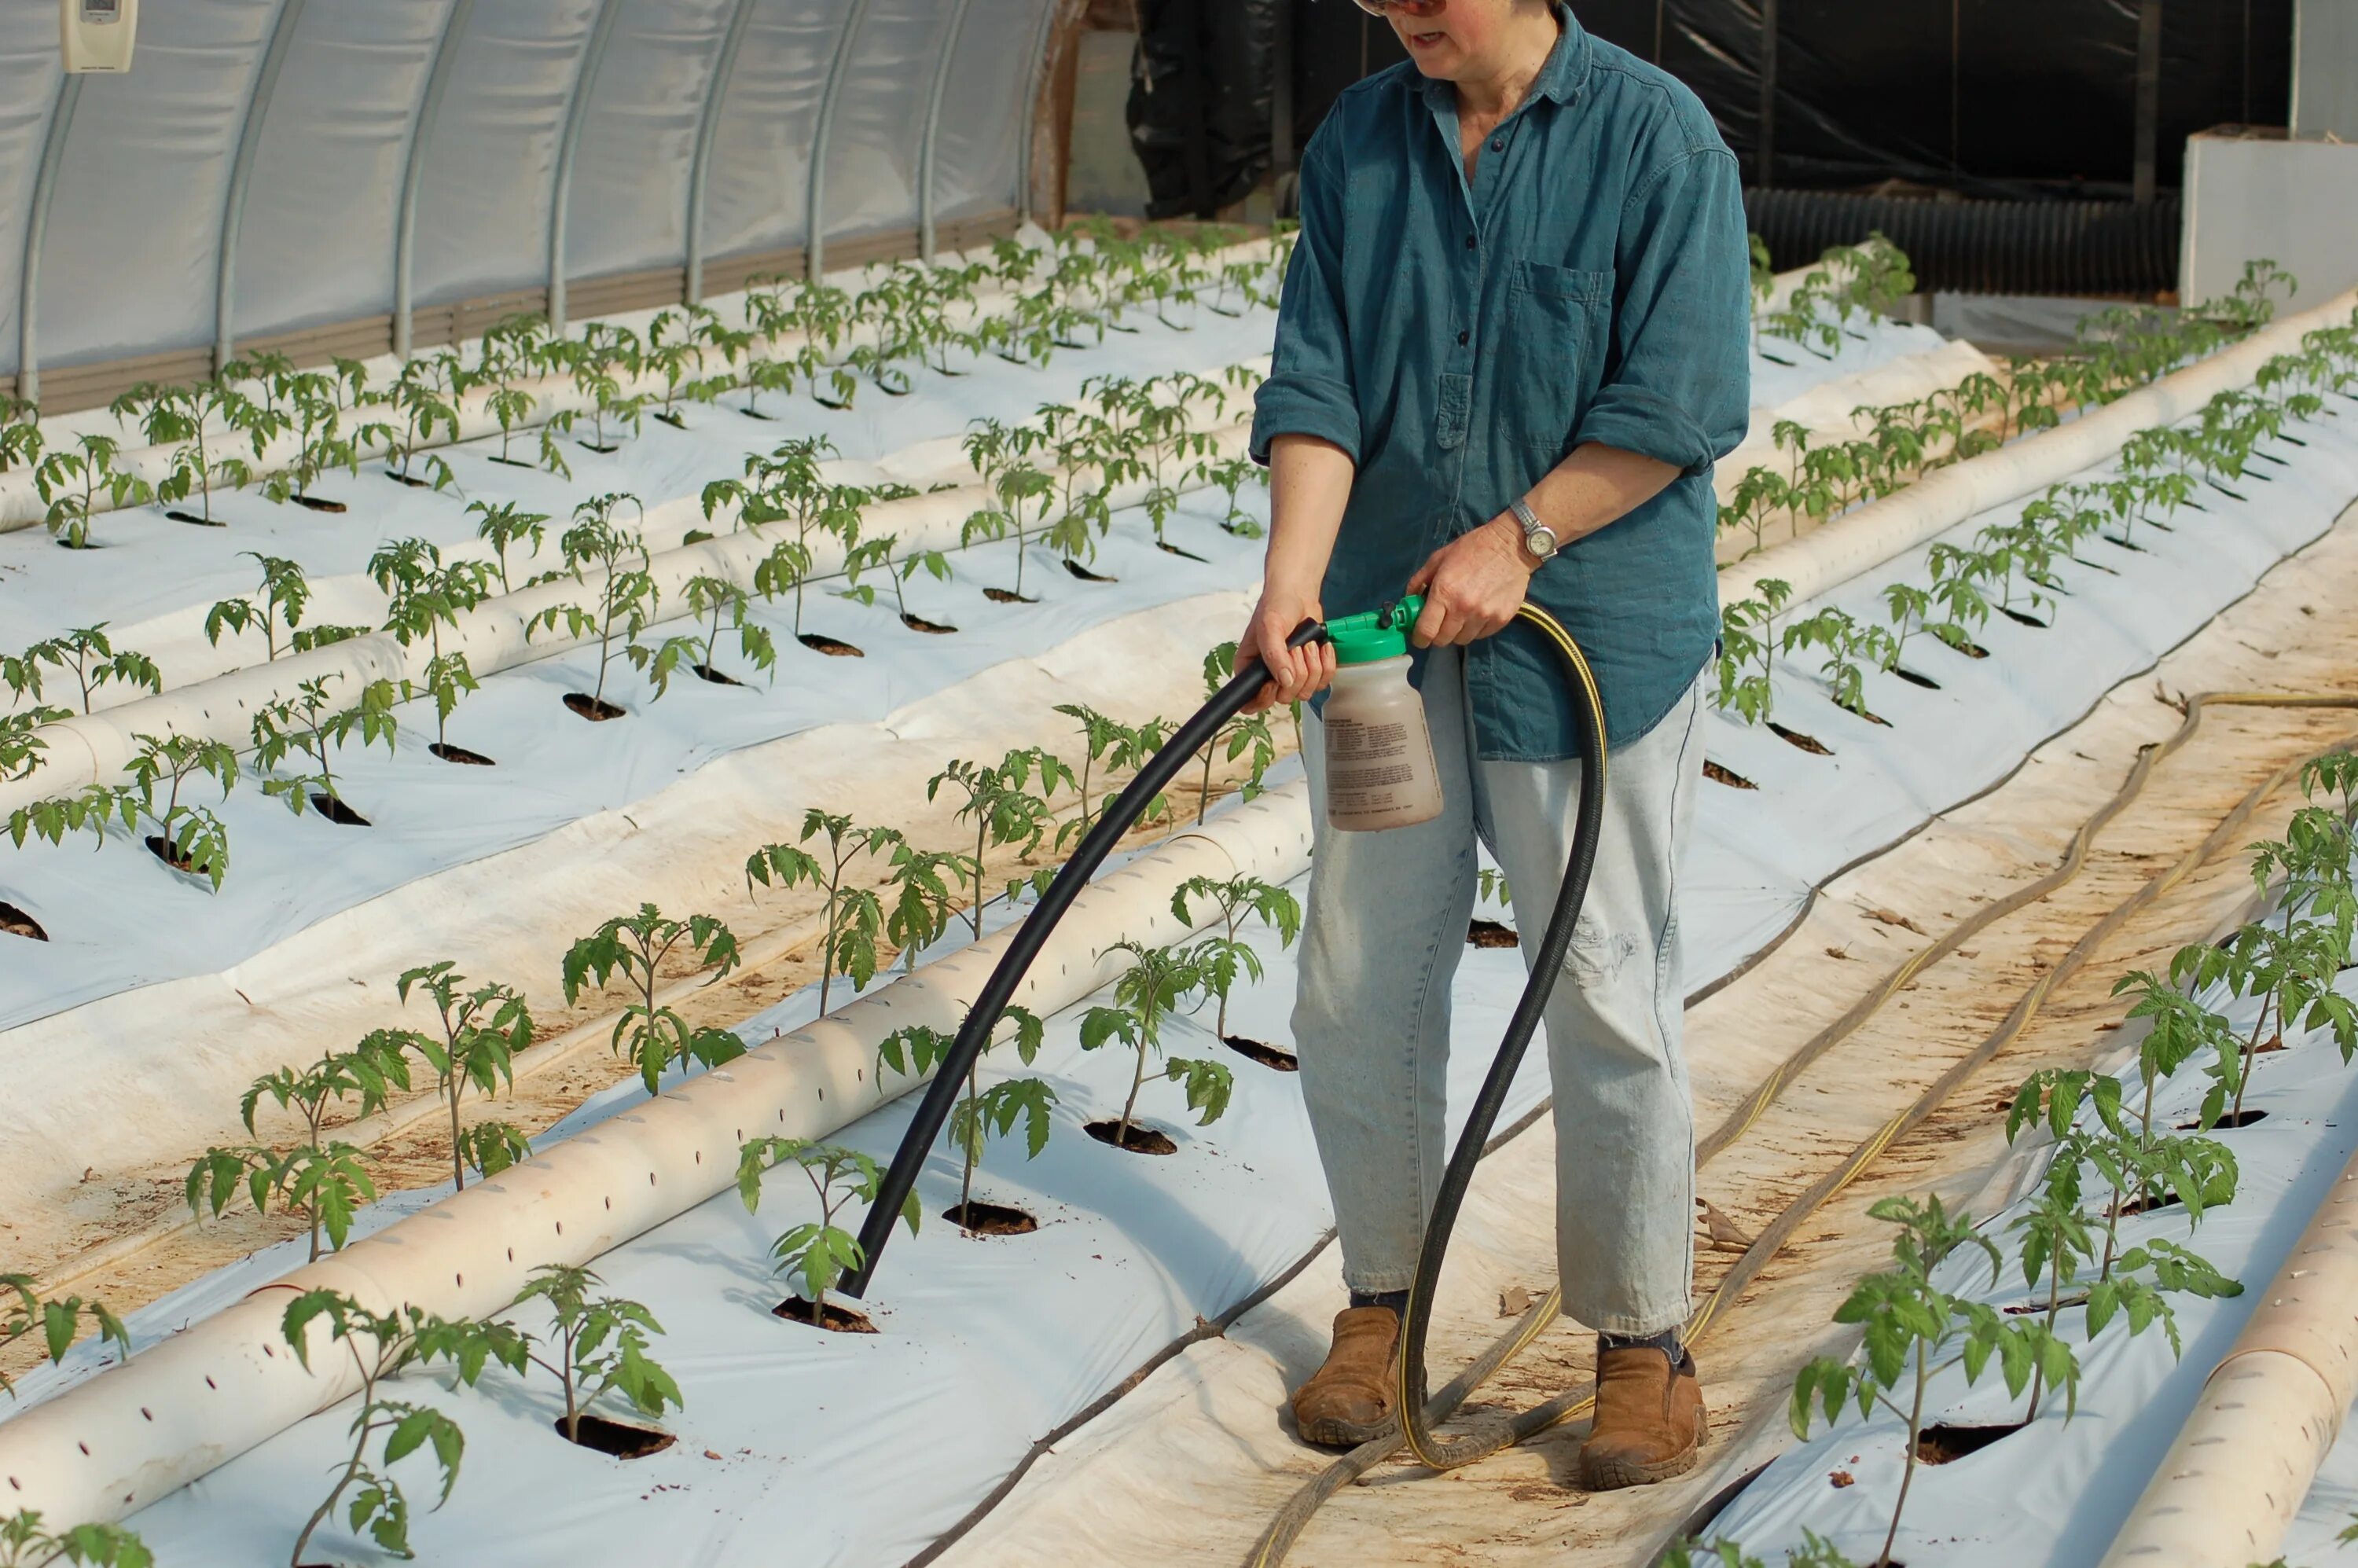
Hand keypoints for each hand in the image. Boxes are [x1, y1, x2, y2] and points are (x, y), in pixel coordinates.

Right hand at [1238, 585, 1333, 713]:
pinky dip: (1327, 664)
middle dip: (1297, 672)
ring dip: (1313, 666)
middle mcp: (1268, 676)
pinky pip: (1323, 683)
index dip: (1264, 699)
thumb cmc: (1276, 606)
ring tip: (1308, 644)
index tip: (1274, 681)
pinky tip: (1321, 647)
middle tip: (1296, 648)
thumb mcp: (1270, 627)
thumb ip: (1274, 655)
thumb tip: (1285, 681)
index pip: (1251, 703)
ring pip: (1305, 692)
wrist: (1298, 594)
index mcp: (1250, 669)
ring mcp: (1291, 675)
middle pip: (1285, 698)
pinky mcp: (1311, 671)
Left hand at [1407, 512, 1537, 646]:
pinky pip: (1481, 635)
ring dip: (1457, 632)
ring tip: (1460, 616)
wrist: (1511, 546)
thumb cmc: (1473, 548)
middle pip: (1443, 640)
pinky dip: (1476, 629)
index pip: (1426, 631)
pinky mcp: (1501, 619)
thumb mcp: (1439, 558)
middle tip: (1440, 623)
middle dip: (1437, 635)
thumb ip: (1419, 580)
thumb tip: (1409, 600)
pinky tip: (1477, 613)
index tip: (1419, 636)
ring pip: (1462, 640)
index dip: (1419, 638)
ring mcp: (1484, 615)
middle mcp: (1463, 608)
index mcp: (1444, 592)